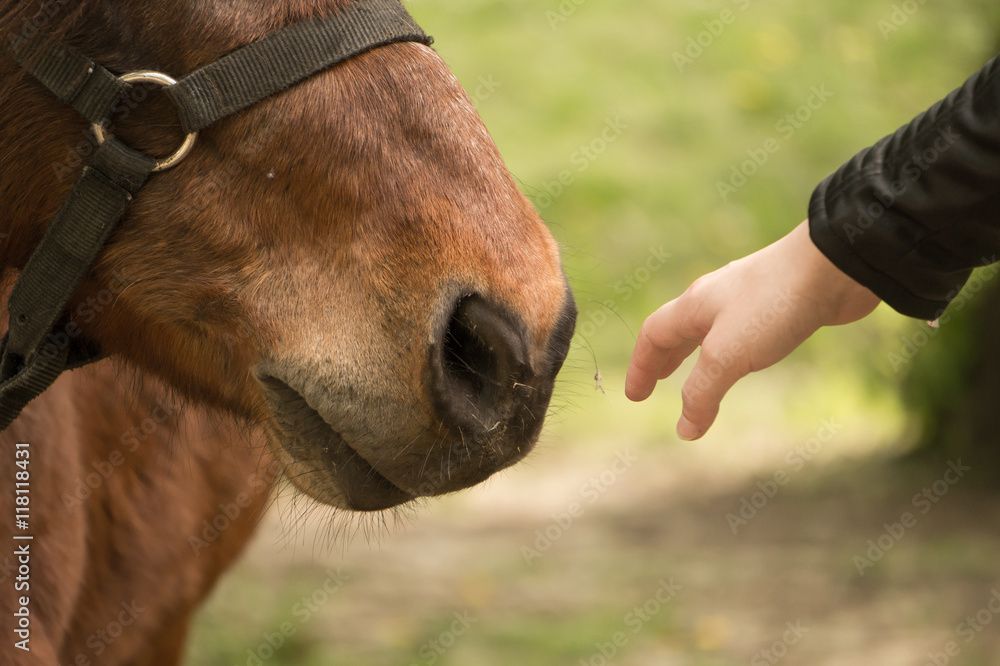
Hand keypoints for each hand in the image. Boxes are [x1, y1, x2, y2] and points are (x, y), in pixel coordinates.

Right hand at [625, 221, 879, 439]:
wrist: (833, 266)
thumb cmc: (773, 305)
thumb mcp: (727, 355)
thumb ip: (702, 392)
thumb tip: (685, 430)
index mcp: (694, 305)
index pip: (653, 335)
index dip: (640, 367)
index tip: (635, 396)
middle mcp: (715, 297)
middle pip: (678, 329)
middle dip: (664, 358)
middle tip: (657, 381)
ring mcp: (747, 297)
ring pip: (710, 328)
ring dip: (696, 353)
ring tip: (696, 373)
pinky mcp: (778, 302)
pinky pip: (741, 330)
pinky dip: (730, 350)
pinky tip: (746, 356)